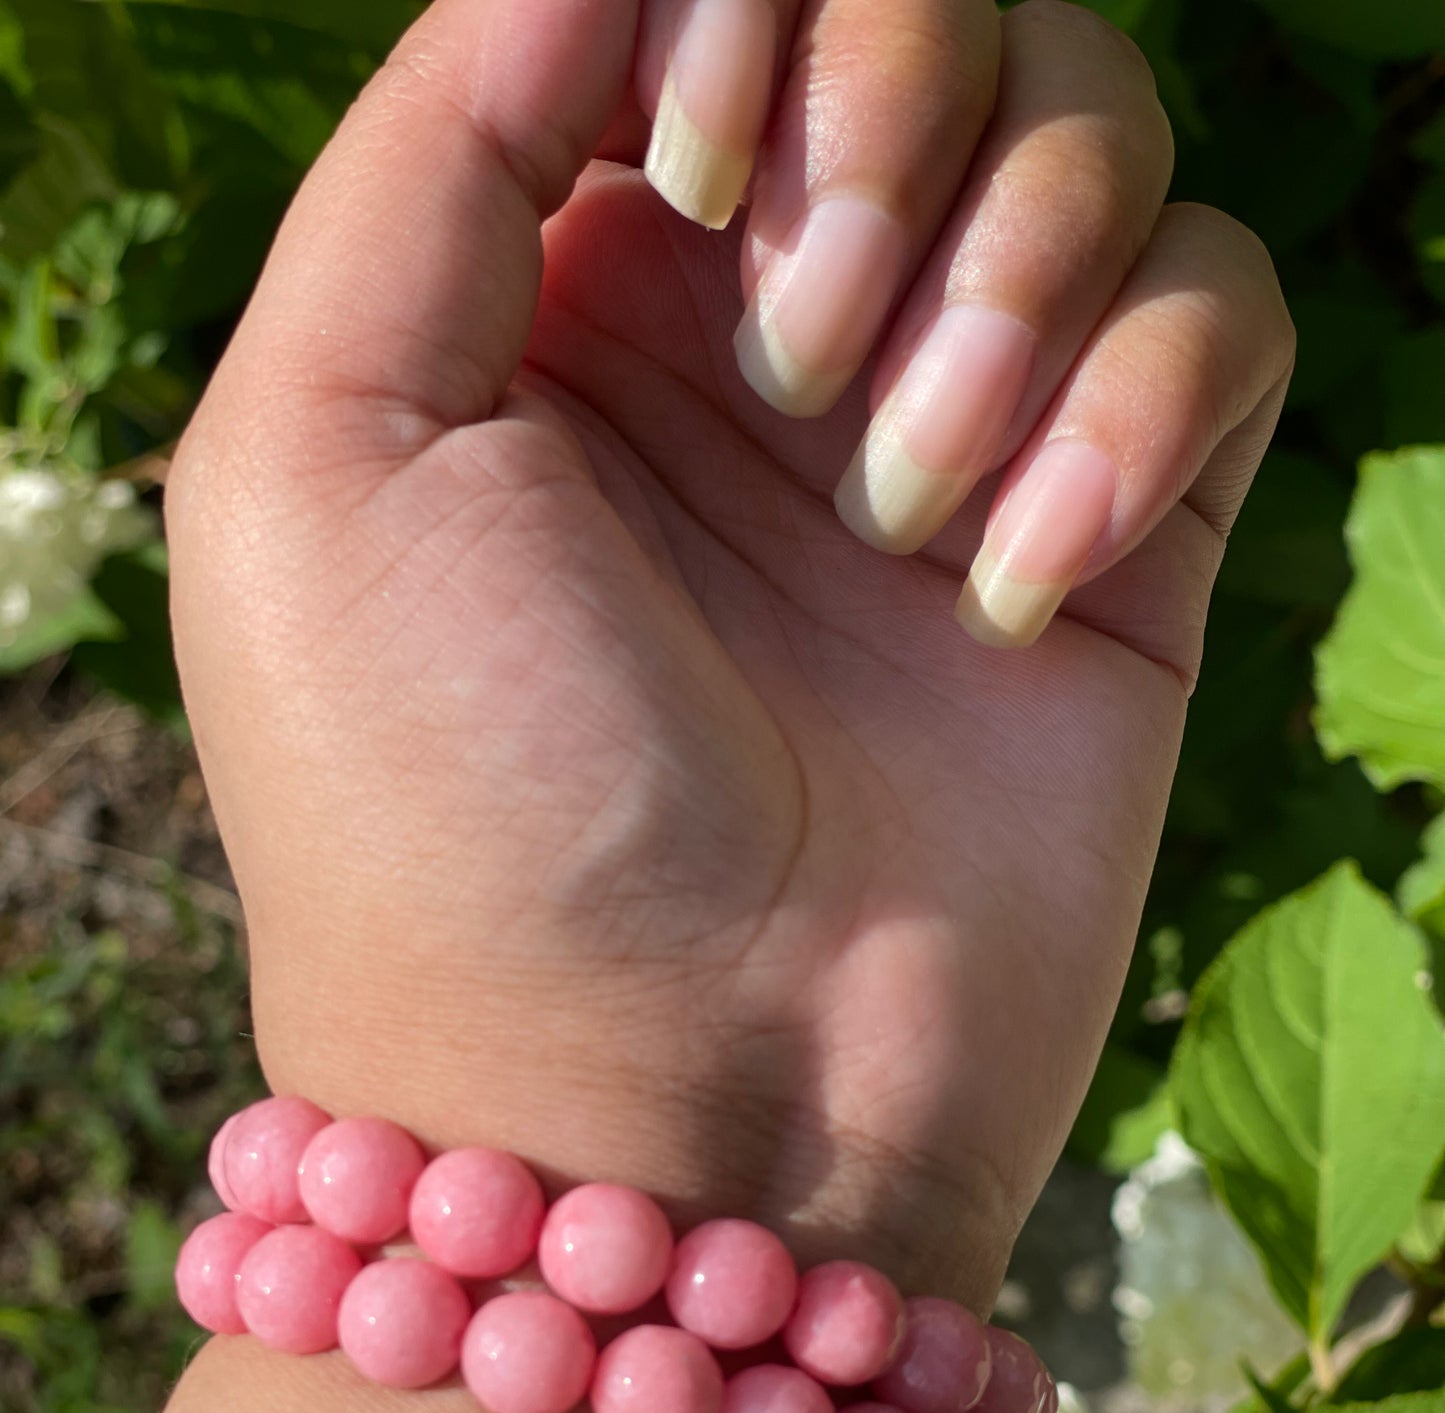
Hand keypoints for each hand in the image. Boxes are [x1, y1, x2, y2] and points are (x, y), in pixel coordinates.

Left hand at [167, 0, 1291, 1300]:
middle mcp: (763, 335)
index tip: (691, 175)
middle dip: (887, 109)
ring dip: (1009, 280)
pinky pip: (1215, 317)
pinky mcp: (1114, 547)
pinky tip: (1011, 599)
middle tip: (802, 344)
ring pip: (1092, 136)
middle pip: (927, 16)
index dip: (740, 6)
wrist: (666, 1117)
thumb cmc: (457, 809)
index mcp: (561, 284)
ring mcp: (950, 435)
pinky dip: (1134, 414)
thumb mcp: (316, 457)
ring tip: (899, 498)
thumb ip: (429, 153)